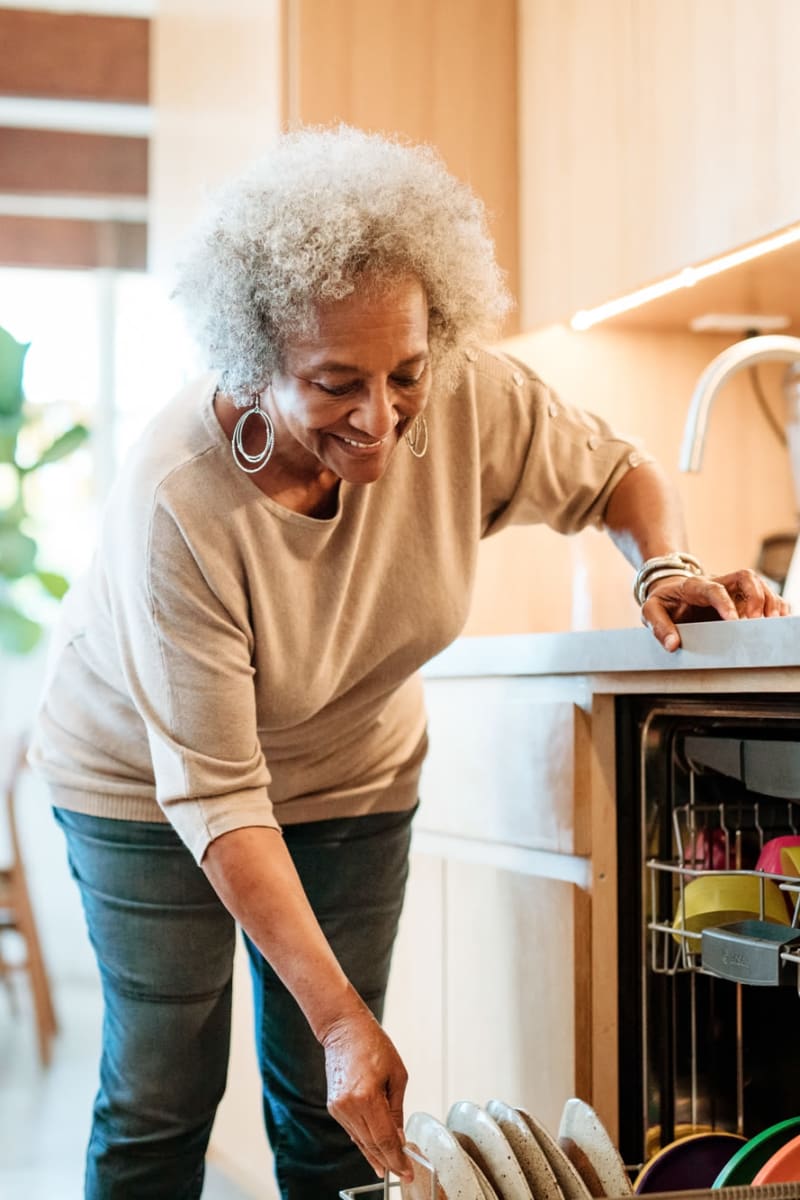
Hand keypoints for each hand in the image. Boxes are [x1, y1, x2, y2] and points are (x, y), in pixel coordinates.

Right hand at [322, 1005, 412, 1182]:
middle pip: (372, 1144)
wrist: (344, 1030)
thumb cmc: (373, 1044)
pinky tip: (374, 1151)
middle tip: (403, 1173)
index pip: (384, 1139)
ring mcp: (338, 1107)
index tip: (407, 1171)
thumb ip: (397, 1110)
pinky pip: (352, 1130)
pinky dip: (364, 1141)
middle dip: (388, 1161)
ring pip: (361, 1141)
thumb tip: (399, 1137)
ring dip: (376, 1155)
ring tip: (390, 1167)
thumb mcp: (397, 1075)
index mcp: (367, 1096)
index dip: (397, 1159)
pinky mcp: (333, 1107)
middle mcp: (349, 1105)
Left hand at [641, 568, 789, 651]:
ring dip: (768, 602)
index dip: (725, 603)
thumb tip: (673, 645)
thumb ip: (658, 627)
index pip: (713, 588)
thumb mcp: (650, 611)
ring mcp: (732, 589)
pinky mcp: (741, 598)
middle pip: (745, 577)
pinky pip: (764, 596)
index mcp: (694, 585)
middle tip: (756, 622)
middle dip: (755, 597)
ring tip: (770, 624)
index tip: (733, 621)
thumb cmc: (662, 602)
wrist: (669, 591)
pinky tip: (776, 621)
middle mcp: (717, 582)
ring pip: (759, 585)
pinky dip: (775, 606)